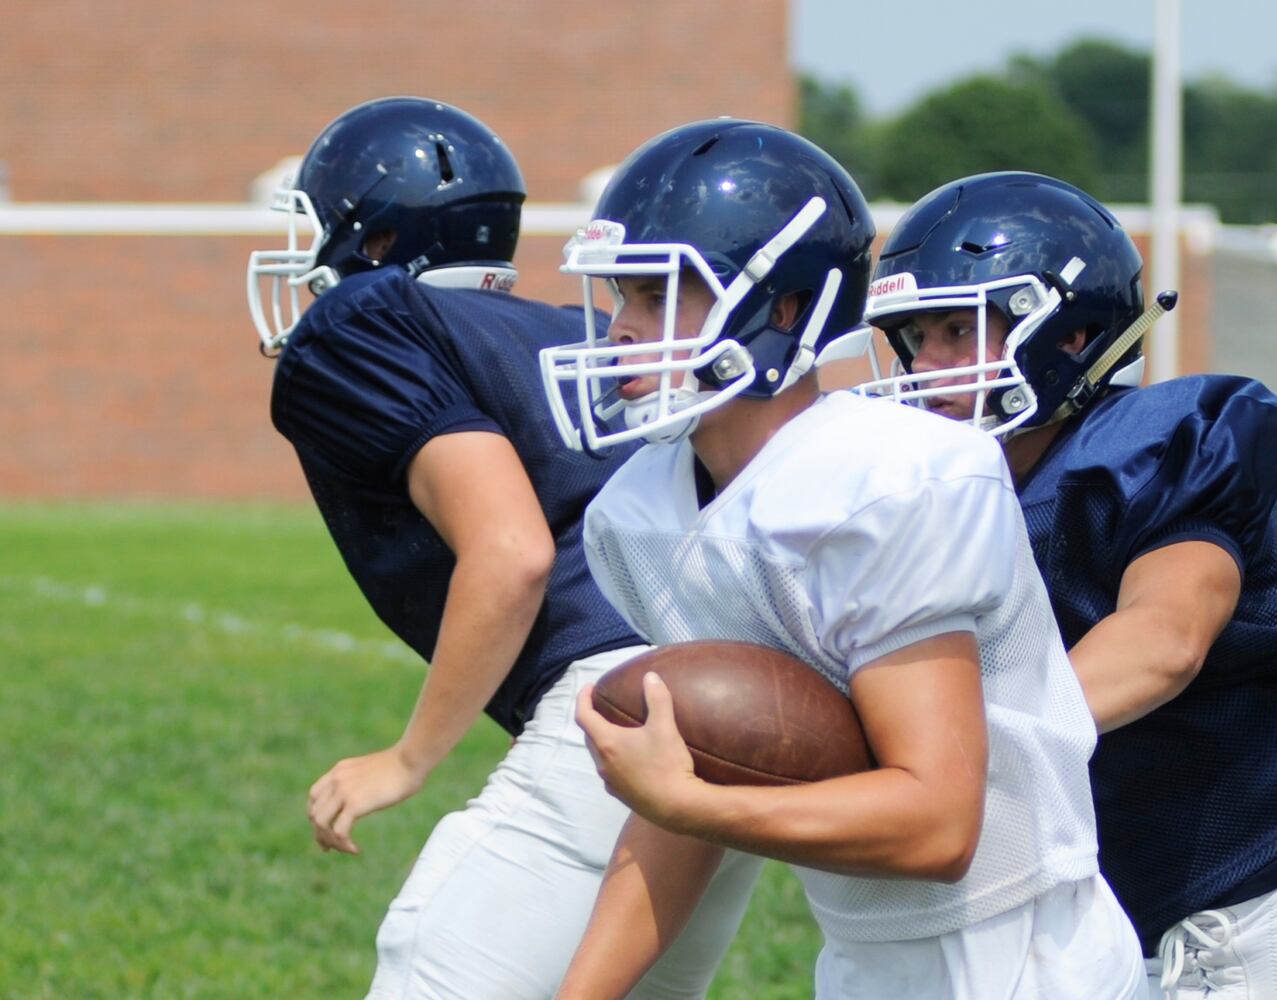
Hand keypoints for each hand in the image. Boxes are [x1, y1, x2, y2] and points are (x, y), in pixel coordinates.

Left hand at [307, 745, 428, 853]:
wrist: (411, 759)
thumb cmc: (402, 765)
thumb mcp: (372, 771)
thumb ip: (361, 782)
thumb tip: (365, 797)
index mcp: (340, 770)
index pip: (314, 796)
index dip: (317, 816)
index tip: (328, 829)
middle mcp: (336, 779)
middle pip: (314, 813)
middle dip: (320, 834)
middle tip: (333, 847)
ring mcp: (343, 791)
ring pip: (321, 824)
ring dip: (330, 841)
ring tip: (345, 849)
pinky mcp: (354, 803)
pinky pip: (338, 831)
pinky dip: (343, 845)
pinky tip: (356, 849)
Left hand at [576, 673, 702, 829]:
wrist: (677, 807)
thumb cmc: (667, 764)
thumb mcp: (664, 726)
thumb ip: (657, 698)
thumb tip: (650, 676)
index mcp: (606, 742)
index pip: (583, 716)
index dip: (583, 698)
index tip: (590, 688)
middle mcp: (602, 763)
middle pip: (589, 735)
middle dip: (592, 718)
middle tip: (603, 707)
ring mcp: (609, 781)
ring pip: (598, 755)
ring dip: (602, 740)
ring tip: (617, 731)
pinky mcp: (620, 795)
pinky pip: (609, 771)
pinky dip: (612, 759)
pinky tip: (629, 758)